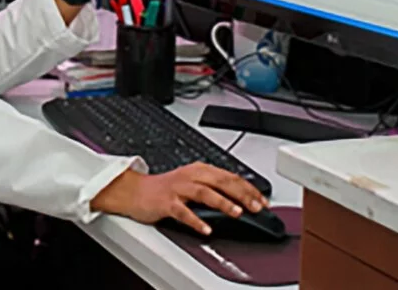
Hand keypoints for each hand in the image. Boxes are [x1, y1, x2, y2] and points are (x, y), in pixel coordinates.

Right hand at [89, 163, 266, 235]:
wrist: (134, 191)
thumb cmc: (166, 189)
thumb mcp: (193, 181)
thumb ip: (214, 186)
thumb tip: (241, 197)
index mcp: (200, 169)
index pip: (230, 176)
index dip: (249, 188)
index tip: (262, 200)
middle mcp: (190, 176)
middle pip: (221, 181)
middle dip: (242, 194)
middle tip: (256, 206)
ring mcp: (178, 188)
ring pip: (204, 192)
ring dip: (222, 202)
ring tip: (237, 212)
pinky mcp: (166, 202)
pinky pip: (183, 211)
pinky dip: (196, 220)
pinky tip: (206, 228)